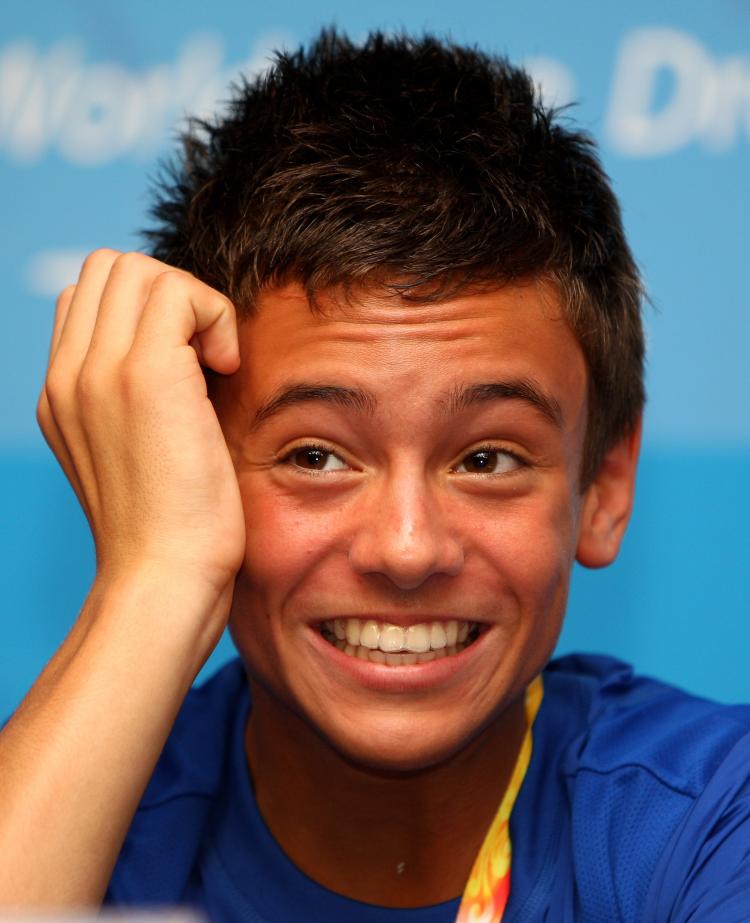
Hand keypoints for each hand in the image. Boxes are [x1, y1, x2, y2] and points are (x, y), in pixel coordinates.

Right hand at [37, 250, 245, 609]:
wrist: (165, 579)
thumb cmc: (171, 528)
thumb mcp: (135, 456)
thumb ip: (132, 400)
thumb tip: (182, 355)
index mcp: (63, 392)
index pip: (91, 296)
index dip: (147, 311)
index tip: (186, 364)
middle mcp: (69, 374)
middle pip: (111, 268)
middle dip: (170, 294)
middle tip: (202, 356)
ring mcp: (99, 371)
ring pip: (141, 268)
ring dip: (193, 303)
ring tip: (213, 364)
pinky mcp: (144, 376)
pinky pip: (179, 291)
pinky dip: (215, 316)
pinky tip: (226, 369)